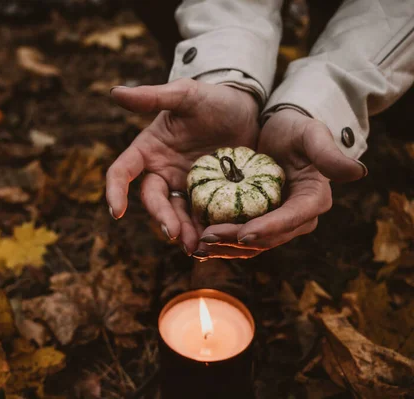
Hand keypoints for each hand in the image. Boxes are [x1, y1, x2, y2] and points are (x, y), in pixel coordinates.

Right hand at [106, 78, 259, 252]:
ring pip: (176, 214)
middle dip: (161, 218)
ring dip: (183, 231)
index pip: (122, 172)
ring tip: (196, 247)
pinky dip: (204, 230)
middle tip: (175, 233)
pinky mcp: (206, 197)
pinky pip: (200, 217)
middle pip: (153, 200)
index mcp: (148, 150)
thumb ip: (152, 97)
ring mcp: (183, 186)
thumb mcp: (185, 94)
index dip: (115, 190)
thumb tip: (114, 93)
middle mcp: (161, 172)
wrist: (247, 110)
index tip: (116, 211)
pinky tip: (213, 243)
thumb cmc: (213, 99)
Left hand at [195, 109, 367, 257]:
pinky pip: (239, 236)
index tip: (244, 232)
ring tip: (199, 244)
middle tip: (208, 237)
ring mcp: (276, 221)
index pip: (293, 219)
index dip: (269, 228)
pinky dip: (221, 241)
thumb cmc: (296, 128)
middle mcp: (296, 217)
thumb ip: (329, 153)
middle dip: (238, 241)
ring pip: (252, 243)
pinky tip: (198, 240)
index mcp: (313, 199)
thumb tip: (358, 172)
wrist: (279, 130)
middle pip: (268, 237)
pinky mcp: (257, 220)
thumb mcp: (312, 134)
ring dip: (226, 247)